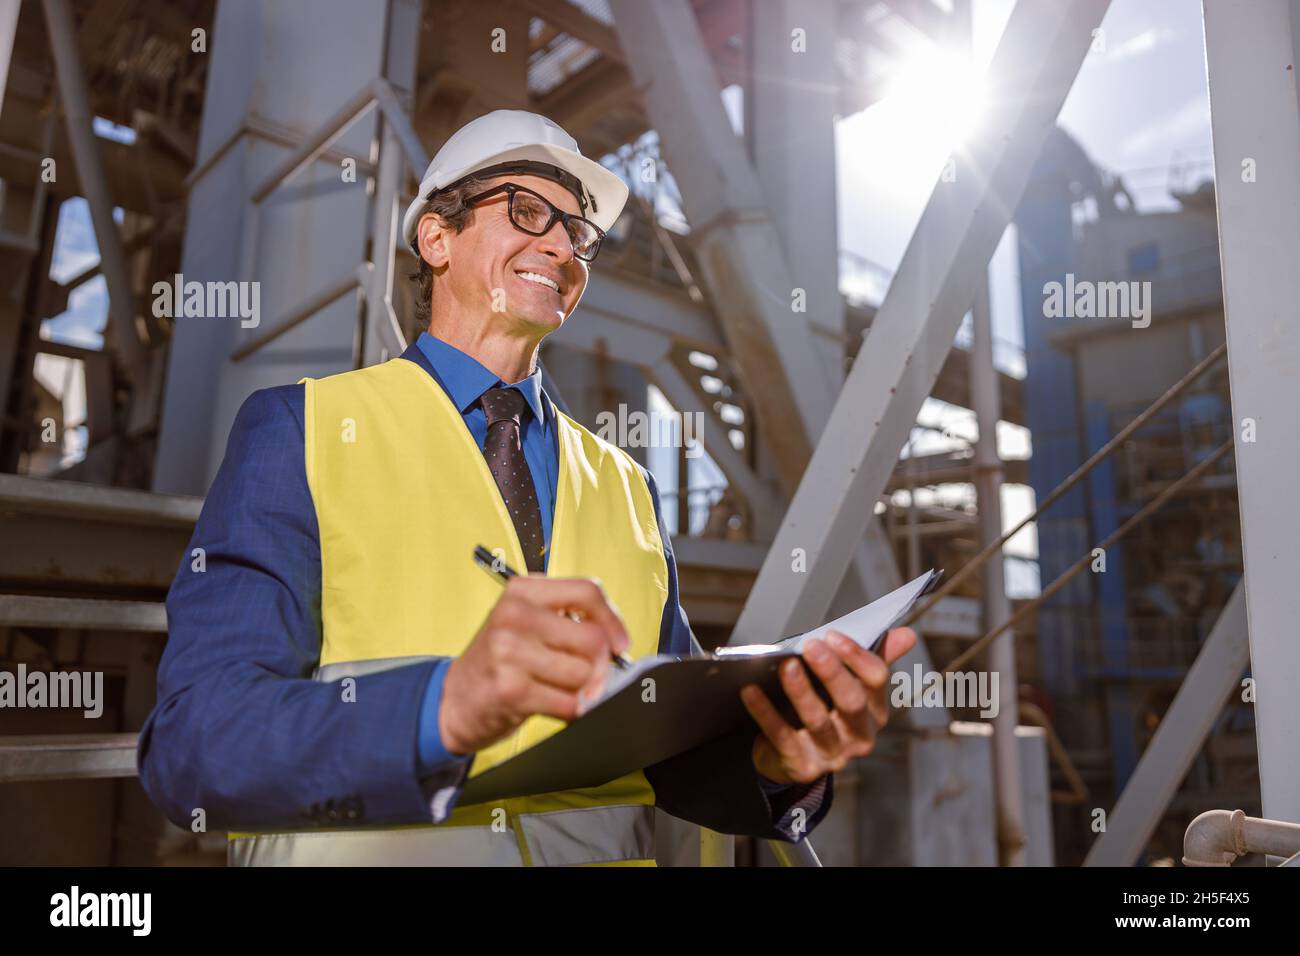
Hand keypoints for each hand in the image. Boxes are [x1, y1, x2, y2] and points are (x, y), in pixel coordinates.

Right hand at [439, 576, 629, 754]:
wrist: (456, 698)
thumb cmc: (502, 658)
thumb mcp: (527, 621)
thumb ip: (568, 618)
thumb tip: (615, 638)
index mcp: (522, 591)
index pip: (586, 591)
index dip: (613, 620)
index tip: (619, 642)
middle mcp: (513, 616)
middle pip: (592, 638)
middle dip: (599, 662)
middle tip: (588, 672)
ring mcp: (509, 653)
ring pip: (583, 673)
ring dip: (582, 689)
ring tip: (560, 687)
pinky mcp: (511, 690)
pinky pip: (569, 703)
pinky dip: (571, 709)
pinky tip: (552, 703)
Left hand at [741, 627, 916, 785]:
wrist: (794, 756)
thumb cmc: (824, 709)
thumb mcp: (850, 685)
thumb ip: (872, 658)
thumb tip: (907, 634)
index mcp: (875, 710)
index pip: (876, 680)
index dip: (856, 656)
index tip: (832, 635)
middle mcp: (859, 734)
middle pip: (851, 701)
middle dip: (832, 672)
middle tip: (811, 646)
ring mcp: (833, 754)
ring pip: (818, 720)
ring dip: (801, 691)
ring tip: (785, 666)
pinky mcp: (804, 766)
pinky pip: (782, 737)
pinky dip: (765, 713)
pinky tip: (750, 691)